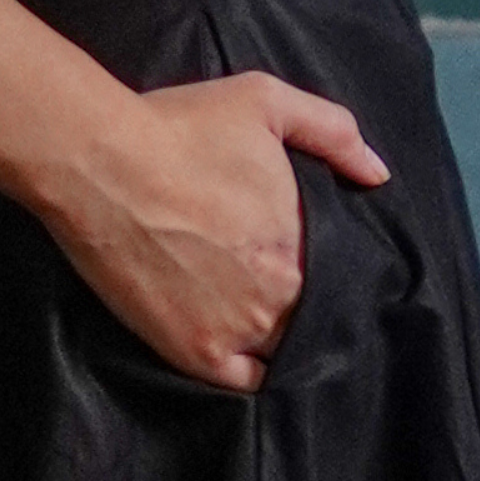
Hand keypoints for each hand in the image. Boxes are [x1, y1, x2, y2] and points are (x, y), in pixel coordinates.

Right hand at [38, 70, 390, 394]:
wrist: (101, 163)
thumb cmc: (180, 127)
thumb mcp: (265, 101)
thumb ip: (333, 132)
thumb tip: (378, 176)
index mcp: (305, 238)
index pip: (341, 268)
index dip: (328, 258)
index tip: (302, 244)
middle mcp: (283, 294)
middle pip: (313, 309)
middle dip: (302, 292)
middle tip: (268, 267)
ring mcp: (240, 331)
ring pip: (282, 347)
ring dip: (277, 330)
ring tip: (250, 301)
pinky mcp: (197, 355)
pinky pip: (246, 379)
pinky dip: (249, 365)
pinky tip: (235, 338)